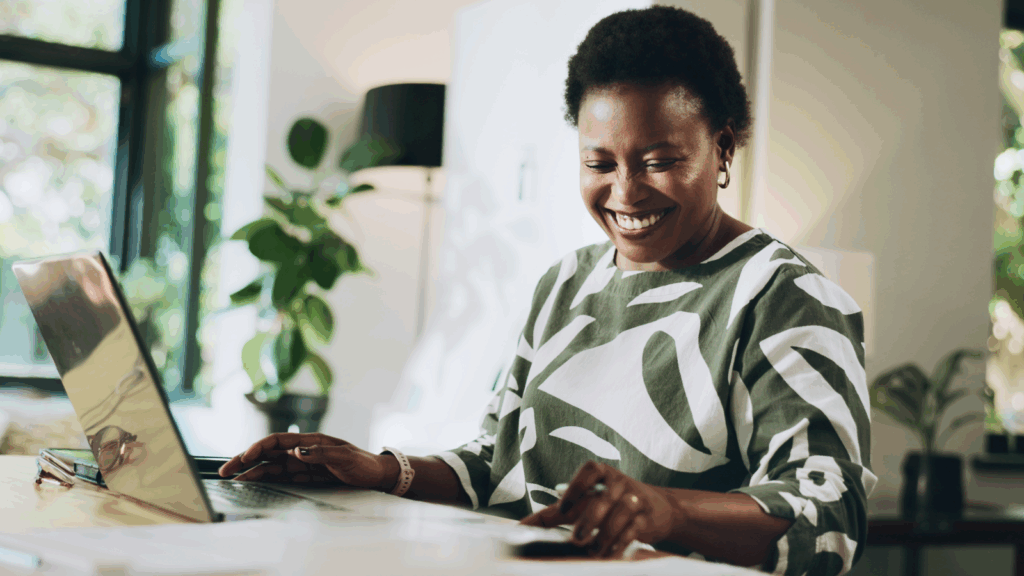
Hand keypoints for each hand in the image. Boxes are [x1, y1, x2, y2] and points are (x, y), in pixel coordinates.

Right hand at [218, 432, 392, 489]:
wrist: (377, 476)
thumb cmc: (363, 464)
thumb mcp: (345, 457)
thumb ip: (321, 453)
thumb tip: (296, 451)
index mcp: (311, 441)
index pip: (278, 441)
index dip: (259, 448)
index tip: (244, 457)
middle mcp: (304, 451)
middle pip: (269, 454)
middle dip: (245, 460)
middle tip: (225, 470)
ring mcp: (304, 465)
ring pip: (272, 467)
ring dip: (252, 472)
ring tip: (233, 480)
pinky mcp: (307, 477)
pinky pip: (282, 478)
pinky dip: (266, 480)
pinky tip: (253, 484)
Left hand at [519, 461, 676, 558]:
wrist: (657, 507)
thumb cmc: (609, 502)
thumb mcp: (585, 501)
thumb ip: (554, 513)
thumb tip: (521, 527)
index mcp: (602, 474)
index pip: (591, 470)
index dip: (576, 486)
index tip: (563, 509)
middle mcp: (620, 482)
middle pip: (605, 496)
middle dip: (590, 519)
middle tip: (577, 538)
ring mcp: (636, 498)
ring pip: (623, 512)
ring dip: (606, 534)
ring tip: (593, 550)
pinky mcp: (648, 517)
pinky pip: (635, 528)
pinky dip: (620, 542)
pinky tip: (609, 553)